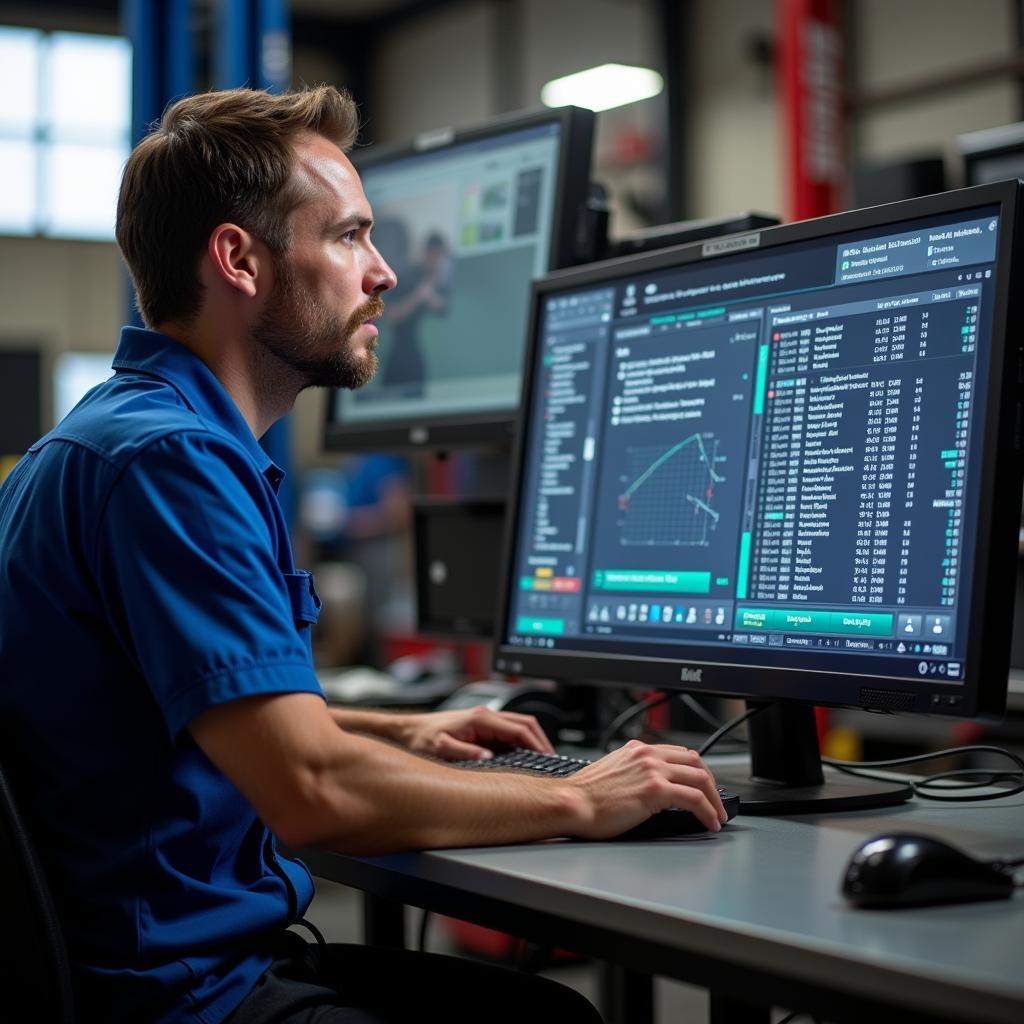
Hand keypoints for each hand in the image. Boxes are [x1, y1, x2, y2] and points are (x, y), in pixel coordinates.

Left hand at [401, 705, 554, 760]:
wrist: (407, 731)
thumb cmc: (420, 738)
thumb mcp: (440, 749)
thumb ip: (465, 753)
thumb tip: (489, 758)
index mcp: (480, 719)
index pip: (520, 729)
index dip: (537, 745)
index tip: (547, 760)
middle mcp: (486, 716)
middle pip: (526, 724)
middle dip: (542, 742)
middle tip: (552, 762)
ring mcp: (485, 721)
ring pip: (520, 726)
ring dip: (534, 742)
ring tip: (542, 762)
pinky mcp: (482, 728)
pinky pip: (510, 733)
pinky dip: (522, 744)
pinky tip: (524, 760)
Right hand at [568, 740, 727, 837]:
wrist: (572, 803)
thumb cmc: (585, 796)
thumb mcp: (612, 772)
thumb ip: (633, 772)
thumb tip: (647, 789)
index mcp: (637, 749)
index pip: (679, 753)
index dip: (697, 770)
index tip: (703, 785)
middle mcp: (647, 755)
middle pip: (696, 762)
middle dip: (712, 783)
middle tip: (717, 801)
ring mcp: (653, 770)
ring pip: (700, 778)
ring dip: (715, 799)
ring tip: (719, 815)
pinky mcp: (656, 790)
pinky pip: (694, 799)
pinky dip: (708, 811)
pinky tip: (711, 822)